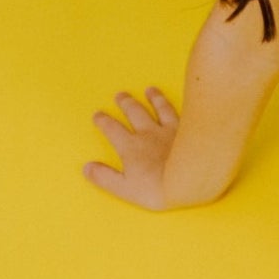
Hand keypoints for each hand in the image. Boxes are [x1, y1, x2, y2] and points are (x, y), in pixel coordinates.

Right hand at [83, 87, 182, 209]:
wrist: (191, 180)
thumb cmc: (157, 188)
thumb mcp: (124, 188)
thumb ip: (104, 177)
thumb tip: (87, 168)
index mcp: (131, 146)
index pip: (112, 129)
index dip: (103, 121)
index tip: (98, 114)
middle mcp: (148, 133)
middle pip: (135, 113)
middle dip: (126, 103)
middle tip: (121, 95)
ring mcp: (170, 130)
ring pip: (160, 108)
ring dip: (154, 98)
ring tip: (150, 90)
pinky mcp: (188, 131)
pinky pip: (180, 114)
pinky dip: (177, 106)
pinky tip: (181, 101)